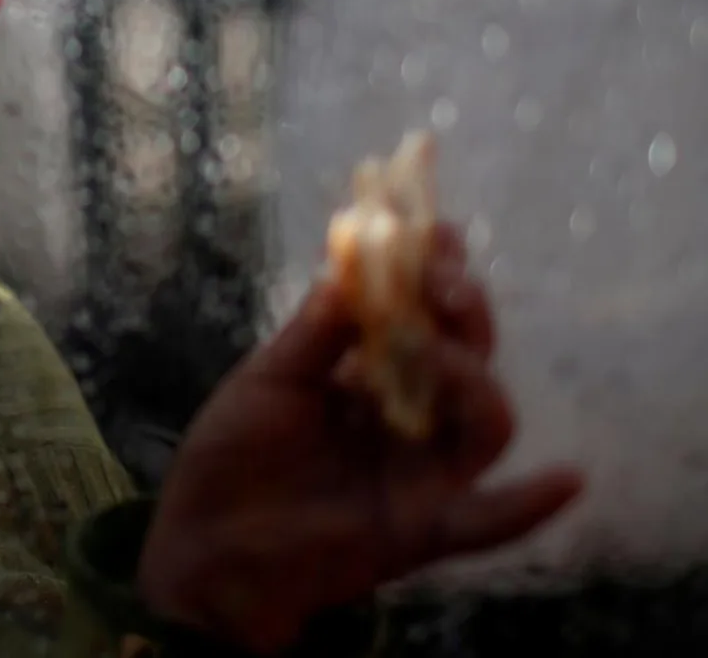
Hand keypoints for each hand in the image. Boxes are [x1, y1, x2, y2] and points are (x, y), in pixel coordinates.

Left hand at [136, 224, 583, 653]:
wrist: (207, 544)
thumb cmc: (233, 455)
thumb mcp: (268, 381)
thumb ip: (314, 333)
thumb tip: (348, 266)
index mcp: (371, 371)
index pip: (422, 312)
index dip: (435, 270)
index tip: (434, 228)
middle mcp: (409, 414)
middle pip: (466, 355)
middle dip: (462, 310)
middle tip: (441, 279)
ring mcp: (421, 469)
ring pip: (484, 421)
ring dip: (472, 379)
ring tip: (436, 352)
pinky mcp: (423, 526)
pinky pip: (487, 520)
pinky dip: (527, 505)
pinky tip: (566, 481)